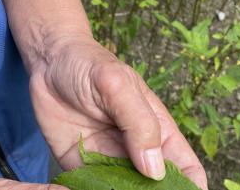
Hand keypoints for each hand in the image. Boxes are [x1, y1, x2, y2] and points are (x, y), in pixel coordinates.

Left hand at [30, 33, 207, 189]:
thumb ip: (139, 123)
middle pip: (155, 188)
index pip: (185, 168)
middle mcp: (135, 151)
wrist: (49, 63)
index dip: (190, 187)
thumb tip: (156, 171)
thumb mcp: (118, 86)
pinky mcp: (80, 165)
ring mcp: (108, 160)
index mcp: (157, 131)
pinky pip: (91, 188)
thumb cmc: (89, 66)